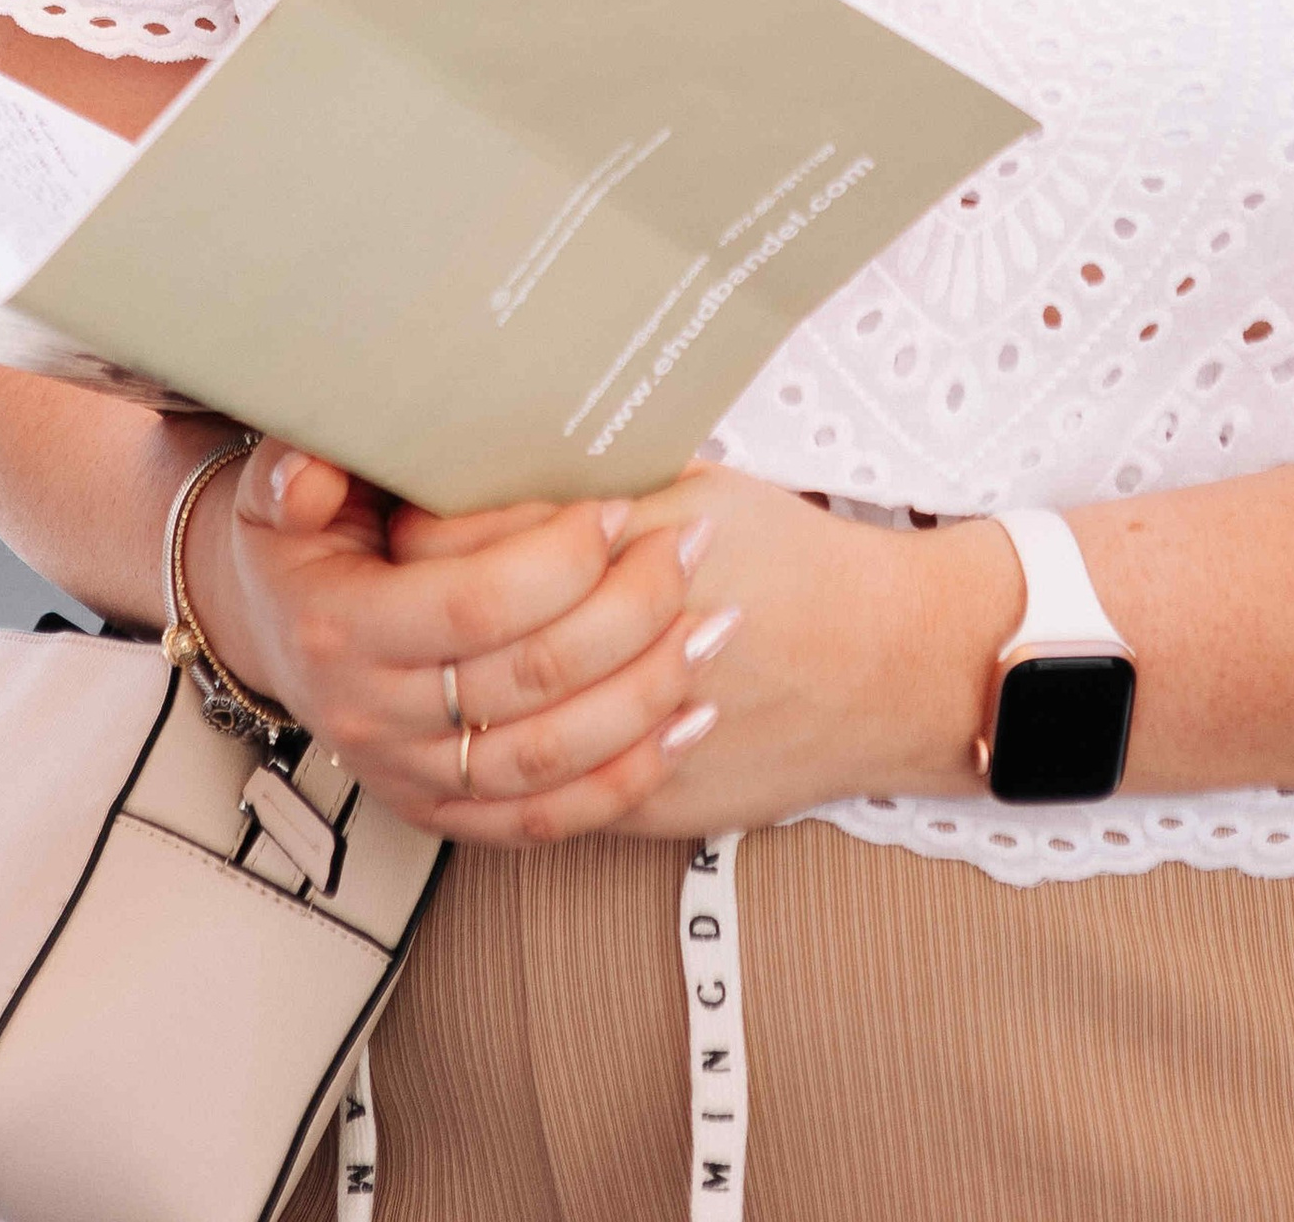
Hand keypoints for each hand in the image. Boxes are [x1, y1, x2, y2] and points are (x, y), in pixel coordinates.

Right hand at [192, 448, 732, 845]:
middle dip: (627, 612)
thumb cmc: (303, 538)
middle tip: (692, 547)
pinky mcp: (446, 815)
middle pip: (527, 681)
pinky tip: (690, 724)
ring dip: (646, 695)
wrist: (278, 625)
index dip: (557, 560)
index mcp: (340, 630)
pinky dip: (628, 779)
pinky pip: (547, 820)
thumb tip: (310, 475)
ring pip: (550, 758)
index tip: (618, 508)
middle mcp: (373, 718)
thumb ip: (295, 471)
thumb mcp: (277, 487)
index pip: (472, 607)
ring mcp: (411, 778)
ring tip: (713, 626)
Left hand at [408, 468, 1018, 838]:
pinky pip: (540, 794)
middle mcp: (620, 656)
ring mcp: (628, 745)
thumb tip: (489, 486)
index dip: (425, 530)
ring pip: (494, 732)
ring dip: (457, 690)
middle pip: (466, 641)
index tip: (413, 512)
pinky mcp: (642, 809)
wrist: (891, 667)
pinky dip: (505, 753)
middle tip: (402, 582)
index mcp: (623, 560)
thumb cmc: (797, 560)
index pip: (470, 548)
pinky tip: (501, 715)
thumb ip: (594, 493)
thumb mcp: (697, 490)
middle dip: (421, 611)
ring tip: (446, 652)